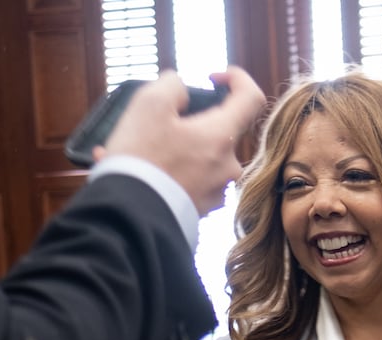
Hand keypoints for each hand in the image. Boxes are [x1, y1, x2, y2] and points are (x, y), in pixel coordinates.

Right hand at [100, 67, 266, 214]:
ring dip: (168, 149)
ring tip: (130, 151)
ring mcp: (215, 191)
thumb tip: (181, 89)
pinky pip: (185, 180)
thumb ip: (172, 86)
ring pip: (195, 157)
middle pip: (217, 130)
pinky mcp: (199, 210)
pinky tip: (134, 171)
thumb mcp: (149, 104)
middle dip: (186, 122)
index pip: (251, 98)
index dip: (237, 79)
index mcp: (221, 137)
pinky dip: (164, 172)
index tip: (214, 78)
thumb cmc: (141, 159)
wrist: (130, 220)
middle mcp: (227, 167)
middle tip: (152, 122)